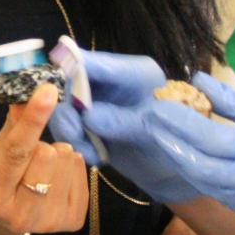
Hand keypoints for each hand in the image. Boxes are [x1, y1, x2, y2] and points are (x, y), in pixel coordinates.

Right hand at [0, 84, 88, 234]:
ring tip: (44, 169)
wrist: (2, 221)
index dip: (33, 119)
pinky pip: (82, 170)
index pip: (17, 150)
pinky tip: (57, 179)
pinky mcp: (73, 220)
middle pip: (49, 153)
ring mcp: (50, 220)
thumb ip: (13, 124)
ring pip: (68, 159)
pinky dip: (71, 167)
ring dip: (58, 156)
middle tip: (32, 156)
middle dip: (43, 145)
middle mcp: (22, 212)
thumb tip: (27, 90)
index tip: (48, 91)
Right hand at [48, 50, 199, 204]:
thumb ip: (122, 121)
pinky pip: (70, 129)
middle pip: (74, 83)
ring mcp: (100, 104)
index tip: (58, 78)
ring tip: (88, 152)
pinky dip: (76, 144)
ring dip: (70, 130)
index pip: (100, 63)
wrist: (175, 171)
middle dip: (70, 108)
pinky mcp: (91, 126)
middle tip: (75, 131)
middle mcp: (112, 83)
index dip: (77, 68)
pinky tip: (94, 157)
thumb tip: (87, 115)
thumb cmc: (177, 143)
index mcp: (135, 73)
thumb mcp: (156, 130)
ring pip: (67, 107)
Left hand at [147, 74, 234, 234]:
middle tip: (149, 124)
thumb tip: (199, 82)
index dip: (177, 124)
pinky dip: (209, 180)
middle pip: (198, 168)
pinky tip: (199, 163)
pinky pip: (225, 200)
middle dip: (170, 145)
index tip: (155, 107)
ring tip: (168, 139)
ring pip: (208, 186)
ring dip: (185, 162)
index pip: (208, 140)